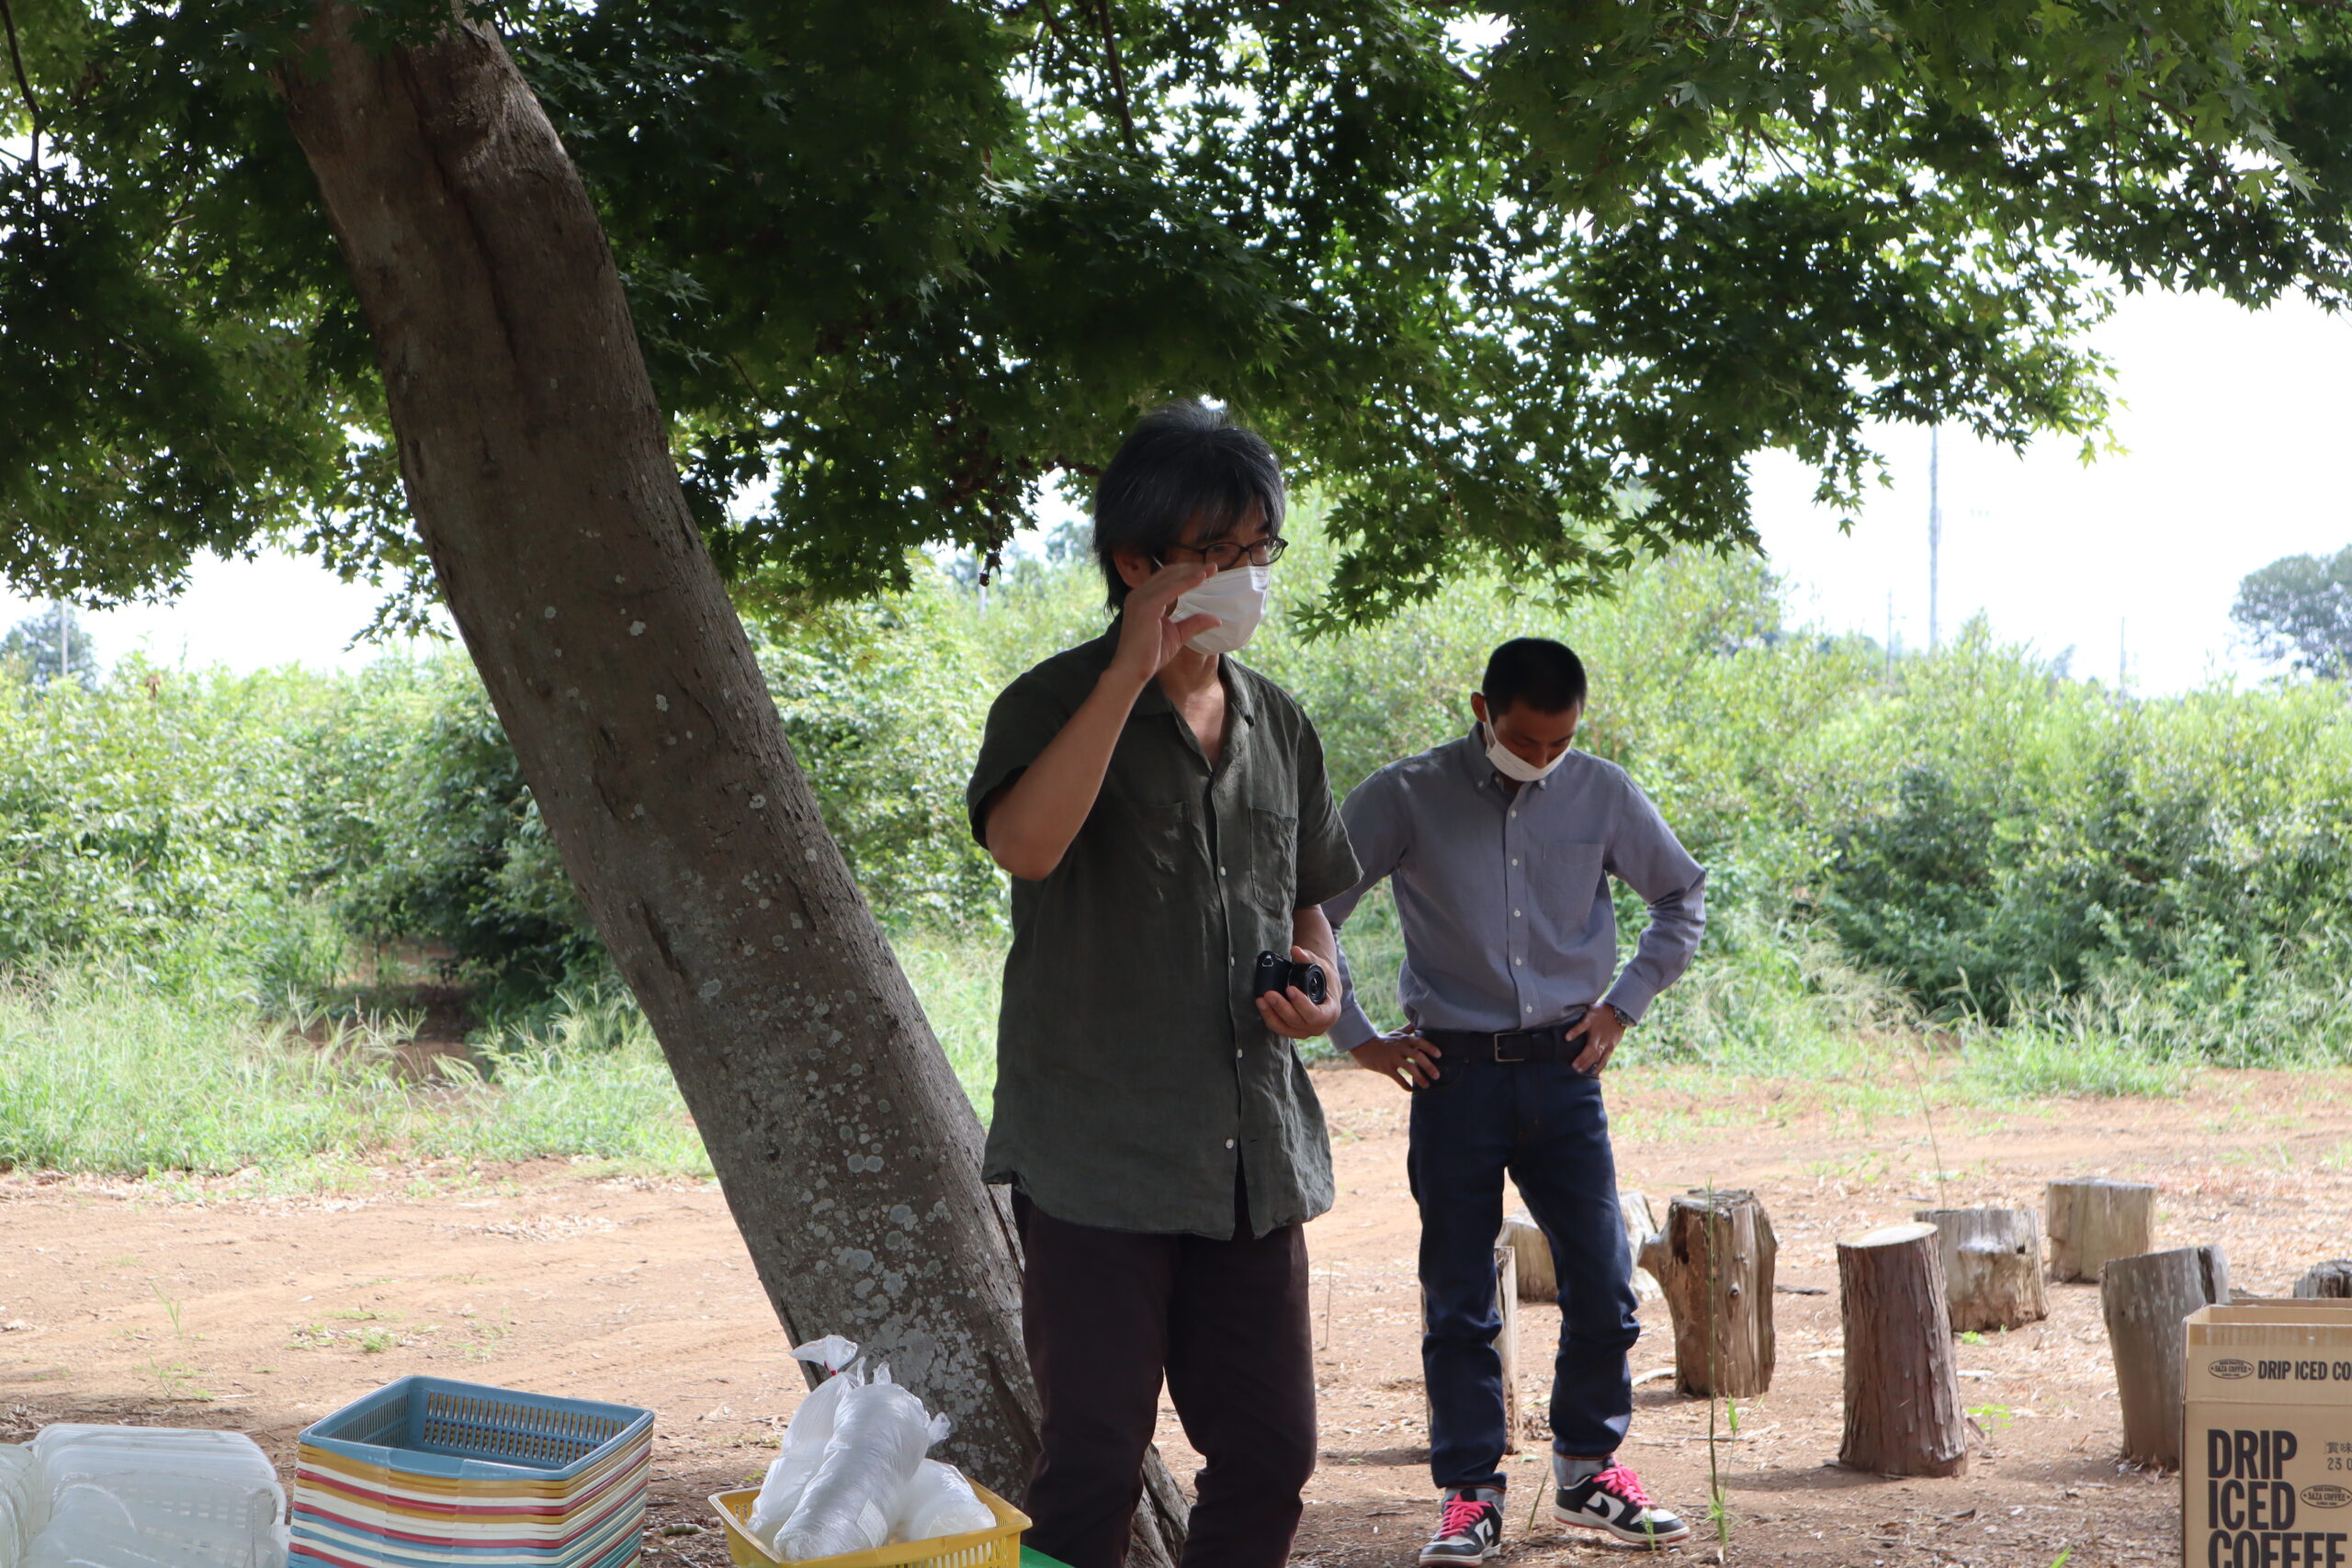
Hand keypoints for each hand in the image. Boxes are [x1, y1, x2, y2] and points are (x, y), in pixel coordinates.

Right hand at [1106, 561, 1215, 688]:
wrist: (1132, 670)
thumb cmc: (1150, 656)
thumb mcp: (1177, 635)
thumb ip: (1194, 623)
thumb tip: (1217, 619)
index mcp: (1143, 599)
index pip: (1166, 579)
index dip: (1187, 573)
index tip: (1208, 571)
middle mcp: (1139, 595)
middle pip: (1168, 574)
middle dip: (1191, 568)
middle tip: (1214, 567)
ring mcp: (1140, 599)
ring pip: (1170, 578)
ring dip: (1192, 572)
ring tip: (1212, 569)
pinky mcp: (1146, 606)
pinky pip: (1170, 589)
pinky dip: (1187, 581)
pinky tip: (1202, 577)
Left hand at [1254, 945, 1342, 1039]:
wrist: (1324, 992)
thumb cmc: (1325, 980)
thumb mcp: (1322, 967)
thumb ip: (1309, 958)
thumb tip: (1295, 950)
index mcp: (1330, 1012)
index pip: (1316, 1014)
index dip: (1302, 1004)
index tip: (1290, 989)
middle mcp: (1318, 1026)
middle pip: (1297, 1021)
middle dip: (1282, 1007)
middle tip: (1269, 994)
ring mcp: (1304, 1031)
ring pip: (1285, 1028)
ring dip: (1271, 1014)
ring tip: (1260, 999)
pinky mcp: (1293, 1031)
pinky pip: (1279, 1028)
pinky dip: (1269, 1017)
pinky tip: (1261, 1005)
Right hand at [1350, 1029, 1439, 1090]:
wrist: (1363, 1046)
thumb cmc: (1382, 1040)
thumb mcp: (1395, 1033)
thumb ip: (1407, 1030)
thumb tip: (1415, 1024)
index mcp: (1404, 1040)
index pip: (1420, 1042)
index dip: (1430, 1048)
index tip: (1439, 1055)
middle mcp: (1400, 1048)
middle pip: (1417, 1056)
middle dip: (1429, 1066)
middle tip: (1437, 1076)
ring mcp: (1392, 1058)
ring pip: (1409, 1068)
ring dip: (1420, 1078)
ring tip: (1427, 1085)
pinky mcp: (1385, 1068)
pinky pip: (1398, 1078)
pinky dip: (1405, 1085)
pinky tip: (1411, 1090)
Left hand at [1567, 1004, 1626, 1072]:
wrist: (1620, 1012)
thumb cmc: (1600, 1011)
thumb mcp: (1589, 1008)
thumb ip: (1579, 1013)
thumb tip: (1564, 1010)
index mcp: (1591, 1022)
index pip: (1582, 1026)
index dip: (1575, 1032)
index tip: (1566, 1038)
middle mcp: (1599, 1034)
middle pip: (1591, 1047)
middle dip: (1582, 1057)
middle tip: (1573, 1066)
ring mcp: (1606, 1041)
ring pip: (1597, 1055)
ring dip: (1588, 1063)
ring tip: (1579, 1070)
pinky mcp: (1611, 1046)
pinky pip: (1606, 1058)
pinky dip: (1600, 1066)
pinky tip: (1594, 1072)